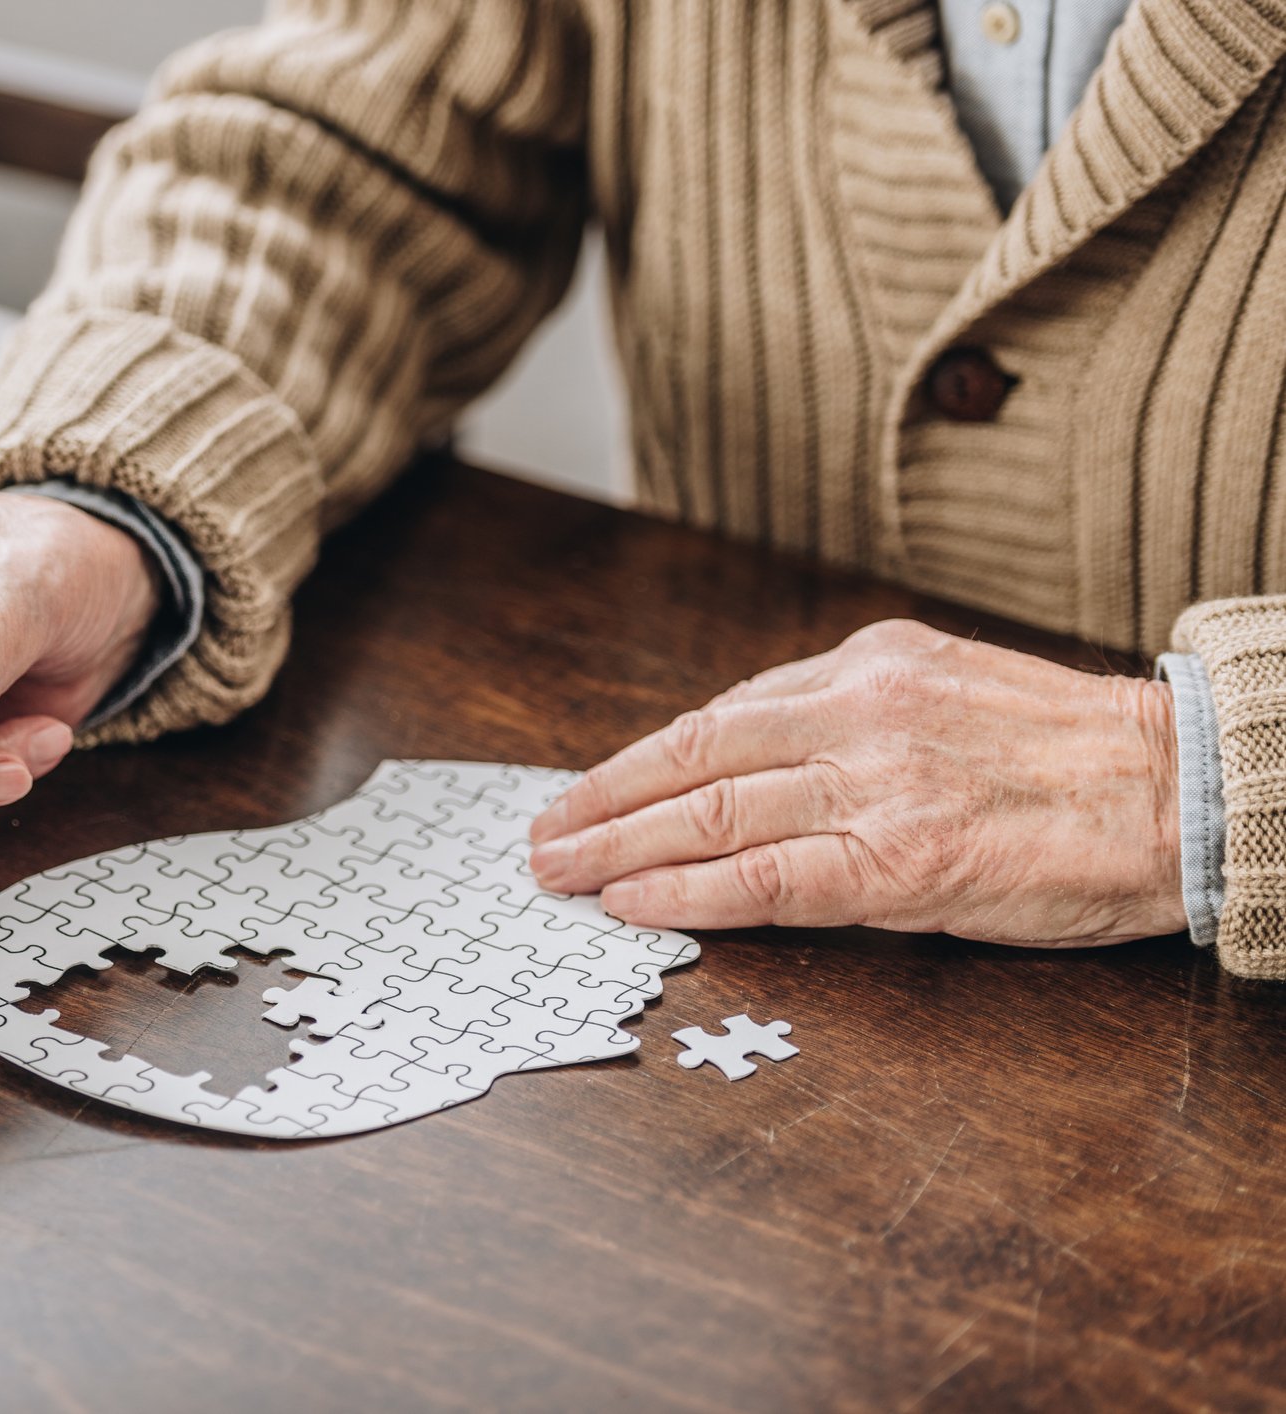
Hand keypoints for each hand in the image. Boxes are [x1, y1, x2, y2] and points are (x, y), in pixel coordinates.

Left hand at [528, 620, 1184, 946]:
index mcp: (867, 665)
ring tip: (560, 872)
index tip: (585, 788)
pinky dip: (686, 892)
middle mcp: (858, 713)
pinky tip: (633, 903)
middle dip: (600, 800)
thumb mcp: (945, 688)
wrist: (1180, 789)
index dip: (637, 760)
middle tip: (541, 835)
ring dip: (617, 846)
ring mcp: (875, 787)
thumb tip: (747, 751)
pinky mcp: (901, 862)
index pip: (718, 715)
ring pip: (711, 814)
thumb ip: (848, 712)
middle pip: (692, 758)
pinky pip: (767, 880)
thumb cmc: (1067, 752)